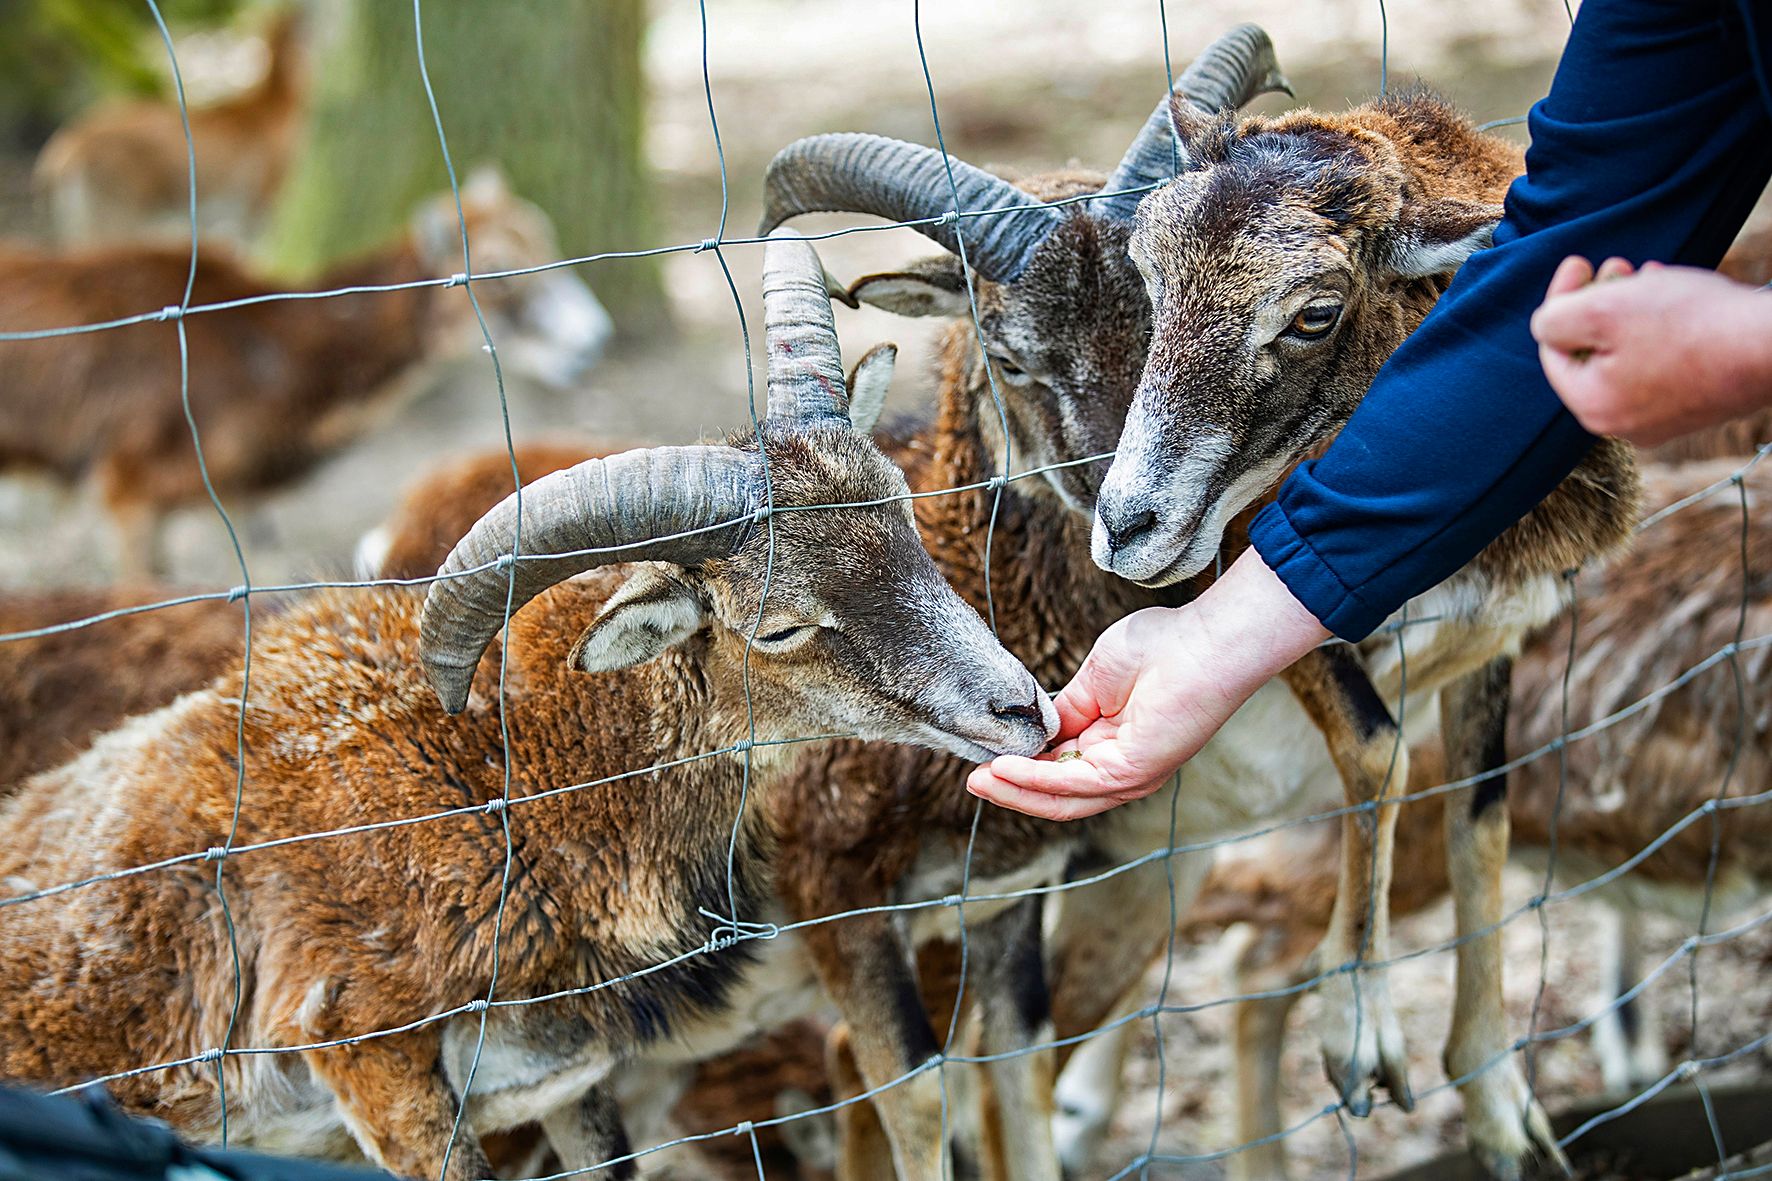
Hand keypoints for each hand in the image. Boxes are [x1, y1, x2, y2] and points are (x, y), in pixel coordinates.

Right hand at [967, 550, 1327, 820]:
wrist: (1204, 642)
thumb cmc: (1162, 648)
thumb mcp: (1095, 679)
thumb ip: (1067, 709)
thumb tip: (1036, 729)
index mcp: (1113, 746)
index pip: (1059, 770)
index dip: (1021, 769)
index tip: (985, 759)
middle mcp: (1121, 769)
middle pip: (1056, 795)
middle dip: (1011, 789)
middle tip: (973, 780)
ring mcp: (1129, 775)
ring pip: (1060, 798)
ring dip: (1015, 790)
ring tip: (979, 780)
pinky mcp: (1132, 773)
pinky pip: (1073, 783)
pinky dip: (1034, 779)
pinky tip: (1005, 768)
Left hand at [1532, 255, 1771, 445]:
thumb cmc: (1692, 326)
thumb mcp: (1603, 310)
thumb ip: (1555, 319)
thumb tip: (1545, 325)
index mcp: (1593, 407)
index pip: (1554, 349)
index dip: (1560, 298)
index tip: (1579, 262)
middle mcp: (1624, 424)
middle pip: (1591, 353)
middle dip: (1598, 303)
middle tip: (1616, 267)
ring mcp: (1664, 419)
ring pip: (1628, 354)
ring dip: (1630, 310)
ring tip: (1646, 276)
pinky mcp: (1697, 404)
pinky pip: (1662, 363)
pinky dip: (1660, 328)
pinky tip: (1675, 298)